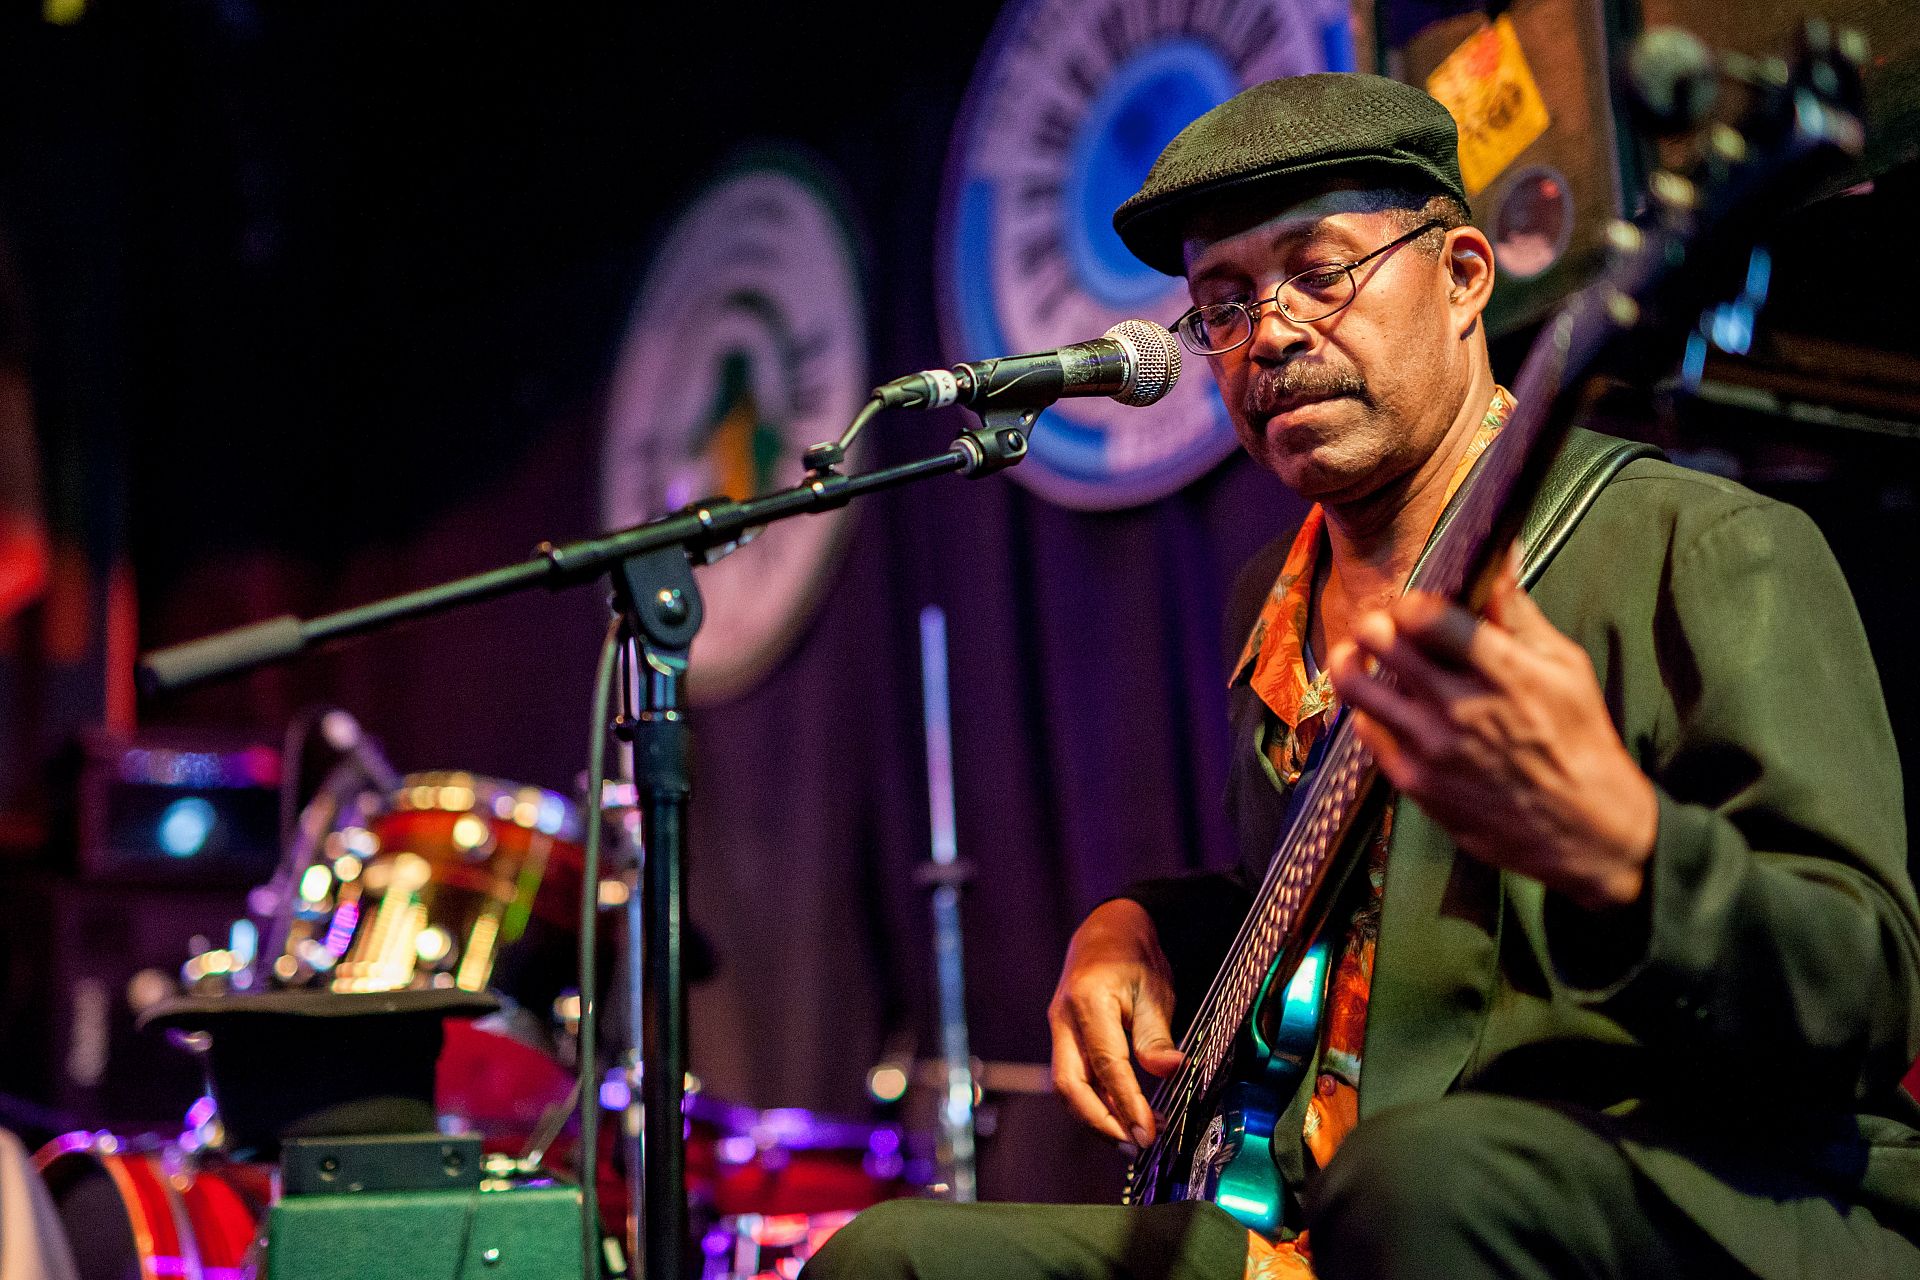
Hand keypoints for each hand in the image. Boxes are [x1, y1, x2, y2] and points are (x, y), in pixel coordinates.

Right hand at [1047, 898, 1182, 1144]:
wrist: (1107, 932)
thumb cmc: (1134, 958)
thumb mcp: (1154, 990)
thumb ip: (1157, 1034)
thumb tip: (1171, 1071)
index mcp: (1088, 1001)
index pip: (1106, 1065)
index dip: (1127, 1104)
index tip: (1148, 1133)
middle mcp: (1063, 1019)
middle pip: (1070, 1085)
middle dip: (1101, 1122)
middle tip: (1136, 1145)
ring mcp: (1059, 1030)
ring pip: (1069, 1087)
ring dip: (1099, 1117)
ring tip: (1136, 1136)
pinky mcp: (1064, 1040)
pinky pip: (1075, 1078)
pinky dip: (1097, 1102)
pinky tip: (1125, 1114)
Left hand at [1326, 553, 1657, 910]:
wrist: (1582, 830)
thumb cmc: (1579, 740)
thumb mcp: (1565, 667)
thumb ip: (1518, 614)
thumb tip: (1495, 556)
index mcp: (1502, 671)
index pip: (1427, 617)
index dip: (1411, 602)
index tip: (1415, 606)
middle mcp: (1459, 707)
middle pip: (1381, 641)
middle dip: (1375, 622)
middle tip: (1381, 625)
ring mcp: (1431, 747)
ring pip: (1357, 685)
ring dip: (1350, 659)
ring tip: (1357, 654)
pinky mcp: (1414, 782)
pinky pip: (1366, 731)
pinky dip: (1368, 710)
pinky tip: (1382, 705)